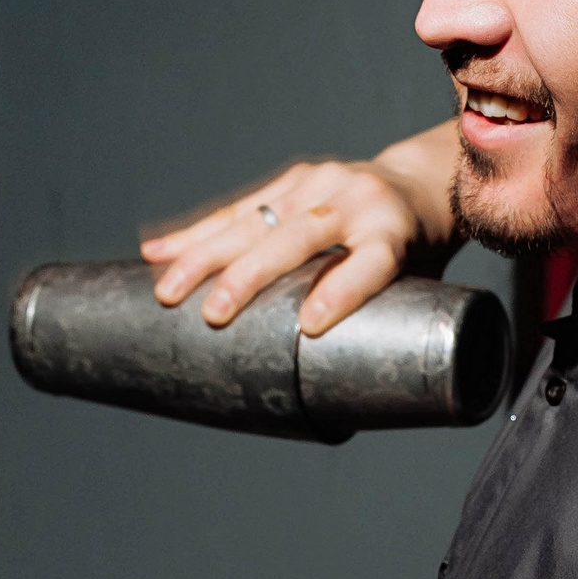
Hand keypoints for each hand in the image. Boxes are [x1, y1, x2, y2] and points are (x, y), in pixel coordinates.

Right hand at [141, 121, 459, 336]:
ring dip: (204, 256)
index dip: (341, 292)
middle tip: (213, 315)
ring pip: (254, 220)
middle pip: (297, 238)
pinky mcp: (291, 179)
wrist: (420, 182)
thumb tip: (345, 398)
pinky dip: (195, 233)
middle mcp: (354, 200)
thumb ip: (386, 325)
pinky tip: (157, 252)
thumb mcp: (418, 285)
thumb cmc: (418, 253)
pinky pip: (237, 209)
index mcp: (393, 231)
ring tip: (167, 291)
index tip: (310, 325)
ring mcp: (319, 183)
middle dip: (249, 276)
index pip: (369, 263)